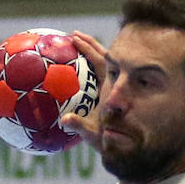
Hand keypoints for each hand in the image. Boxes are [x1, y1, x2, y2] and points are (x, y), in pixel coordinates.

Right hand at [60, 31, 105, 148]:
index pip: (100, 62)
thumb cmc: (106, 142)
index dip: (87, 48)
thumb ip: (80, 126)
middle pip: (101, 58)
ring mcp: (107, 91)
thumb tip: (65, 120)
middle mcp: (110, 87)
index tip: (74, 37)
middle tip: (73, 34)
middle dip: (88, 44)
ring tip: (74, 42)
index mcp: (109, 90)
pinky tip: (71, 69)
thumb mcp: (92, 134)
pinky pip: (94, 79)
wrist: (119, 149)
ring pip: (100, 66)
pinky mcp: (104, 97)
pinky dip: (85, 69)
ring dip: (89, 53)